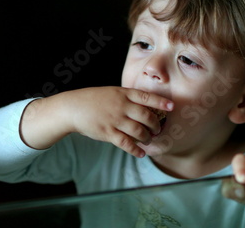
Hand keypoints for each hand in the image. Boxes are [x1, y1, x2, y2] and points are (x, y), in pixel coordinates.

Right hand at [21, 87, 172, 157]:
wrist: (72, 107)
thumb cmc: (93, 99)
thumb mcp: (112, 92)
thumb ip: (128, 98)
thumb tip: (145, 105)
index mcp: (123, 94)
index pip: (147, 97)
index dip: (161, 102)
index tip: (172, 106)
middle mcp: (121, 106)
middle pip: (147, 117)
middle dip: (156, 125)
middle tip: (158, 130)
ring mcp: (115, 120)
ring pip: (139, 131)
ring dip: (147, 138)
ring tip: (148, 140)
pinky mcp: (108, 133)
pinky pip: (126, 143)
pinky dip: (136, 149)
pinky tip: (141, 153)